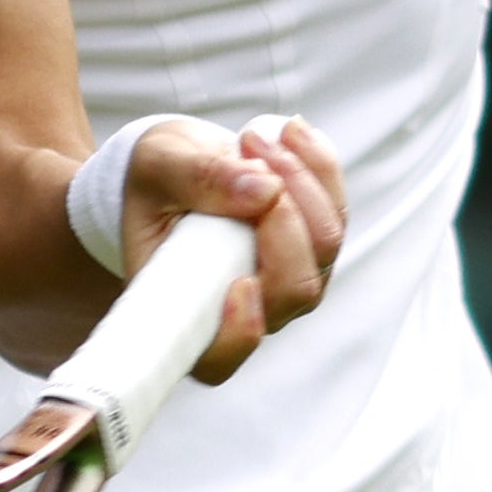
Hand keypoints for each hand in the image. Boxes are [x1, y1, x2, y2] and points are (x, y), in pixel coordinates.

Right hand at [120, 110, 345, 383]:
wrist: (176, 171)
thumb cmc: (156, 184)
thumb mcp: (157, 168)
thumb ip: (200, 179)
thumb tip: (263, 190)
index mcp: (188, 312)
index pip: (219, 357)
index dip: (239, 334)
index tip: (241, 284)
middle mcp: (245, 310)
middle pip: (294, 289)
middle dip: (283, 217)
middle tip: (246, 153)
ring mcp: (287, 281)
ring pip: (324, 244)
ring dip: (299, 179)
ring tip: (254, 137)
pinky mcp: (315, 247)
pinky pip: (336, 211)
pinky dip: (317, 166)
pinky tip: (288, 134)